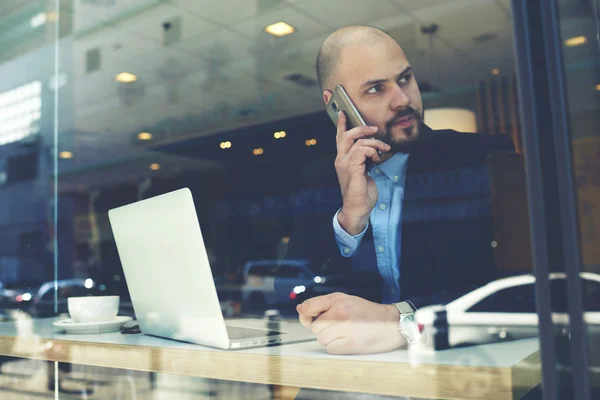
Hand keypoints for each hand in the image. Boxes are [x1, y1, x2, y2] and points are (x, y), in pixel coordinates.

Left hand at [296, 292, 405, 354]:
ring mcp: (345, 329)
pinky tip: (347, 341)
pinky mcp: (350, 344)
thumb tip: (300, 309)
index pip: (309, 307)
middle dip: (322, 329)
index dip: (305, 314)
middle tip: (336, 326)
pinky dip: (336, 347)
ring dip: (329, 339)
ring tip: (344, 333)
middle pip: (315, 327)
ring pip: (321, 339)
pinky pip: (330, 349)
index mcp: (337, 300)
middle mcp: (340, 313)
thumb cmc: (367, 312)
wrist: (391, 323)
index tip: (308, 318)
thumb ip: (322, 304)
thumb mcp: (344, 300)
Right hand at [334, 112, 390, 234]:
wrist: (358, 208)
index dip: (340, 125)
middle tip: (373, 129)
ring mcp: (345, 164)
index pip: (339, 138)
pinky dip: (372, 151)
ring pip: (358, 142)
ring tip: (383, 149)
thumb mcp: (363, 172)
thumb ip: (363, 160)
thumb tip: (372, 151)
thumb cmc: (361, 192)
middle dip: (361, 128)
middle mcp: (341, 160)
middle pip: (346, 136)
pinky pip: (362, 151)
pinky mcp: (353, 169)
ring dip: (374, 143)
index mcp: (342, 160)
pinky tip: (377, 158)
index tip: (342, 113)